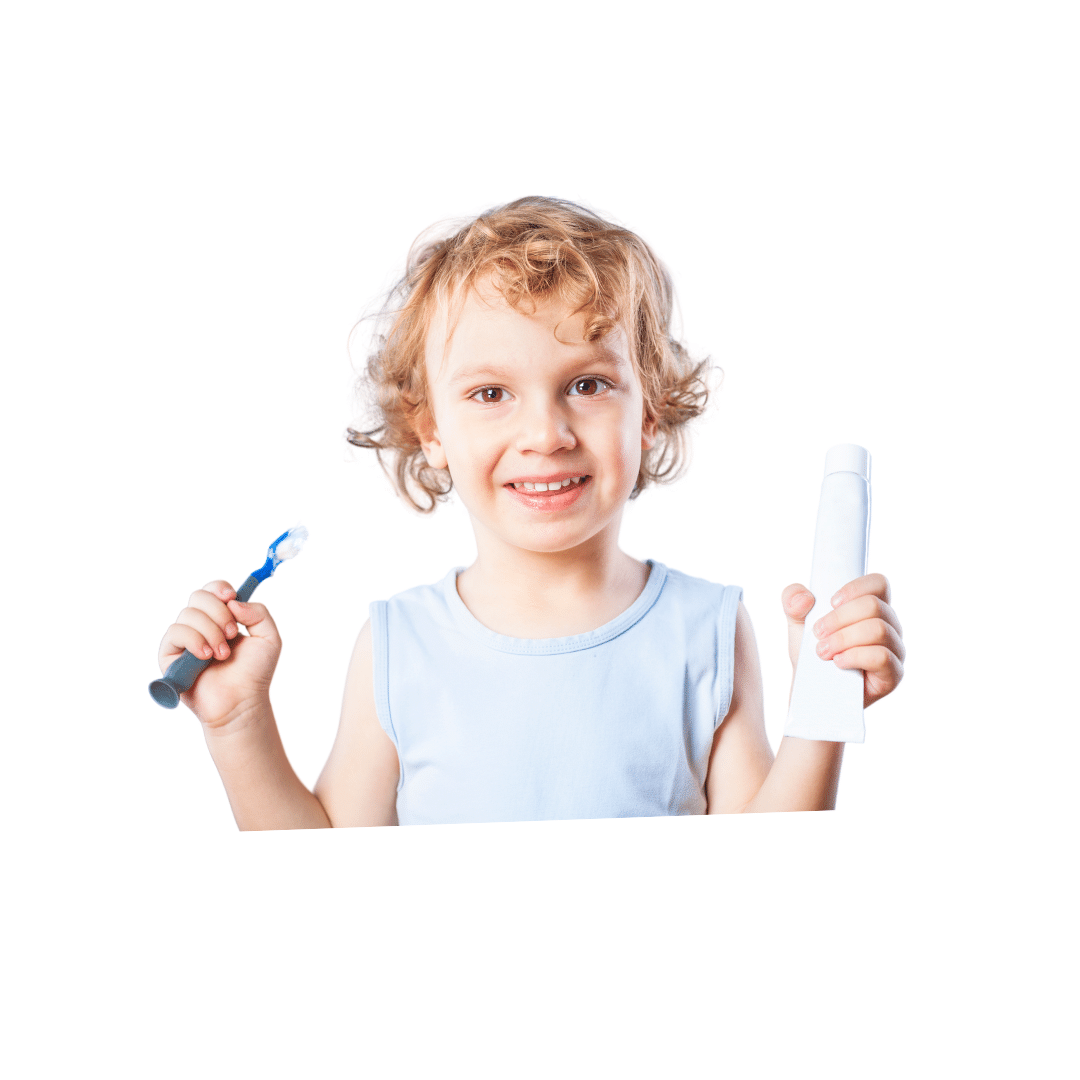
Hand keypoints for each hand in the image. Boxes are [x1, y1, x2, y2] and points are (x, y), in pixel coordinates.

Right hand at [157, 580, 281, 728]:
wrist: (241, 702)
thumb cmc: (254, 674)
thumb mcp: (269, 638)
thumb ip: (259, 613)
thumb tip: (233, 601)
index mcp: (222, 618)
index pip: (212, 590)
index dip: (219, 588)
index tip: (231, 596)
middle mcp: (201, 626)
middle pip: (198, 596)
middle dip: (218, 612)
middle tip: (232, 634)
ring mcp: (184, 640)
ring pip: (188, 614)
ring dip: (210, 631)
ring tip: (222, 654)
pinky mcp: (169, 655)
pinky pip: (175, 632)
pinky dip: (194, 640)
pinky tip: (206, 656)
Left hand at [782, 573, 904, 707]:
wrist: (811, 691)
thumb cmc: (811, 654)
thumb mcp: (797, 623)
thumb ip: (793, 600)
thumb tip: (805, 597)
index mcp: (871, 608)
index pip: (879, 583)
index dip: (855, 588)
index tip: (830, 602)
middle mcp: (889, 626)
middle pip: (874, 606)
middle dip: (839, 618)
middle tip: (818, 633)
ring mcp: (894, 650)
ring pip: (878, 630)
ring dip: (843, 638)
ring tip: (823, 651)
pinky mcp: (893, 675)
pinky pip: (881, 656)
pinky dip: (854, 656)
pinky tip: (838, 662)